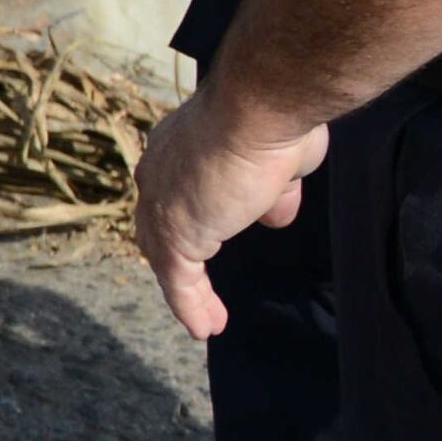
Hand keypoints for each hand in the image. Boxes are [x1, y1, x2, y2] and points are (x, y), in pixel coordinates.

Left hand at [131, 84, 325, 341]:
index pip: (180, 187)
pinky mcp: (173, 234)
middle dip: (180, 253)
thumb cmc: (275, 121)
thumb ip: (272, 189)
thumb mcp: (280, 161)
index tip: (217, 229)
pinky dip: (190, 305)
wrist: (260, 112)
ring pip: (166, 255)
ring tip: (206, 319)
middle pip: (161, 222)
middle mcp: (161, 171)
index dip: (196, 211)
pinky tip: (206, 328)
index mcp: (181, 146)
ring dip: (186, 289)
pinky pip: (177, 279)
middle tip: (198, 281)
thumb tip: (275, 214)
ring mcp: (162, 203)